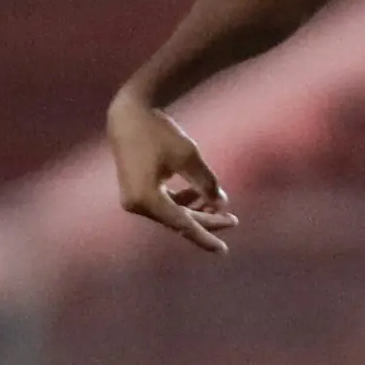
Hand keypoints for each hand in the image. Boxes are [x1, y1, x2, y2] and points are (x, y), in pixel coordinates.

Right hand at [108, 92, 239, 253]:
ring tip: (220, 204)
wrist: (130, 114)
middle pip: (178, 221)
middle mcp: (136, 205)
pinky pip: (163, 205)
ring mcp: (133, 200)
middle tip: (234, 221)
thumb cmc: (159, 132)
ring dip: (195, 211)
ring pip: (171, 213)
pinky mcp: (135, 192)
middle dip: (206, 221)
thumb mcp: (188, 156)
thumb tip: (222, 205)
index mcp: (147, 199)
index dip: (205, 237)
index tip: (223, 249)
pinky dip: (182, 202)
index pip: (182, 225)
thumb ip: (206, 183)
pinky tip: (199, 195)